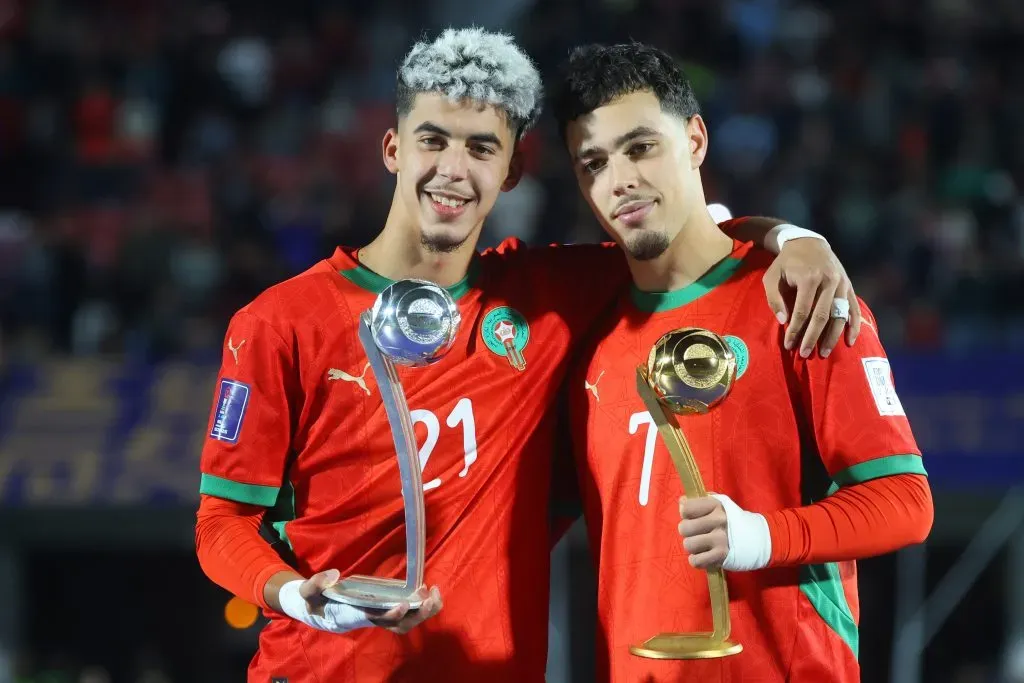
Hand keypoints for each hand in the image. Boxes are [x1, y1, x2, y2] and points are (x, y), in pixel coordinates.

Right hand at [283, 569, 443, 634]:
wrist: (320, 610)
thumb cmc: (315, 601)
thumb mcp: (309, 591)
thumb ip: (317, 583)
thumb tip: (335, 574)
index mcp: (353, 615)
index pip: (375, 619)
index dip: (390, 615)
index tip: (404, 603)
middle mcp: (370, 619)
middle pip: (398, 626)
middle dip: (416, 616)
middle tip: (429, 599)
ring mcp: (380, 617)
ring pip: (406, 623)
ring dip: (423, 612)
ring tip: (435, 594)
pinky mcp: (386, 610)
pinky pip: (408, 614)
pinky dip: (421, 606)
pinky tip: (429, 591)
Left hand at [678, 496, 728, 570]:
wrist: (759, 538)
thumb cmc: (732, 520)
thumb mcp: (719, 504)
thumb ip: (699, 501)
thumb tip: (681, 501)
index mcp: (716, 505)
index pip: (686, 508)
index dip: (685, 514)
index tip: (692, 517)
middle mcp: (718, 520)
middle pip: (684, 528)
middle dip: (687, 532)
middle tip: (696, 533)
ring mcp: (720, 539)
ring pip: (688, 545)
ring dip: (693, 547)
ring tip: (702, 545)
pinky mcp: (722, 556)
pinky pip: (696, 561)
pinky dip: (697, 560)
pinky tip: (704, 555)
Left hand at [763, 238, 861, 357]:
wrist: (808, 242)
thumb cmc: (786, 262)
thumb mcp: (772, 277)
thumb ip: (774, 299)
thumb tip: (783, 322)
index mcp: (809, 278)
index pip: (802, 311)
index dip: (795, 330)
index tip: (789, 345)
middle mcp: (829, 281)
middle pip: (822, 316)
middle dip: (812, 338)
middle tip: (805, 354)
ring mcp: (842, 284)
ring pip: (839, 315)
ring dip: (832, 336)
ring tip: (824, 353)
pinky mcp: (849, 286)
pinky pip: (853, 309)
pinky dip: (853, 326)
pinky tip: (850, 341)